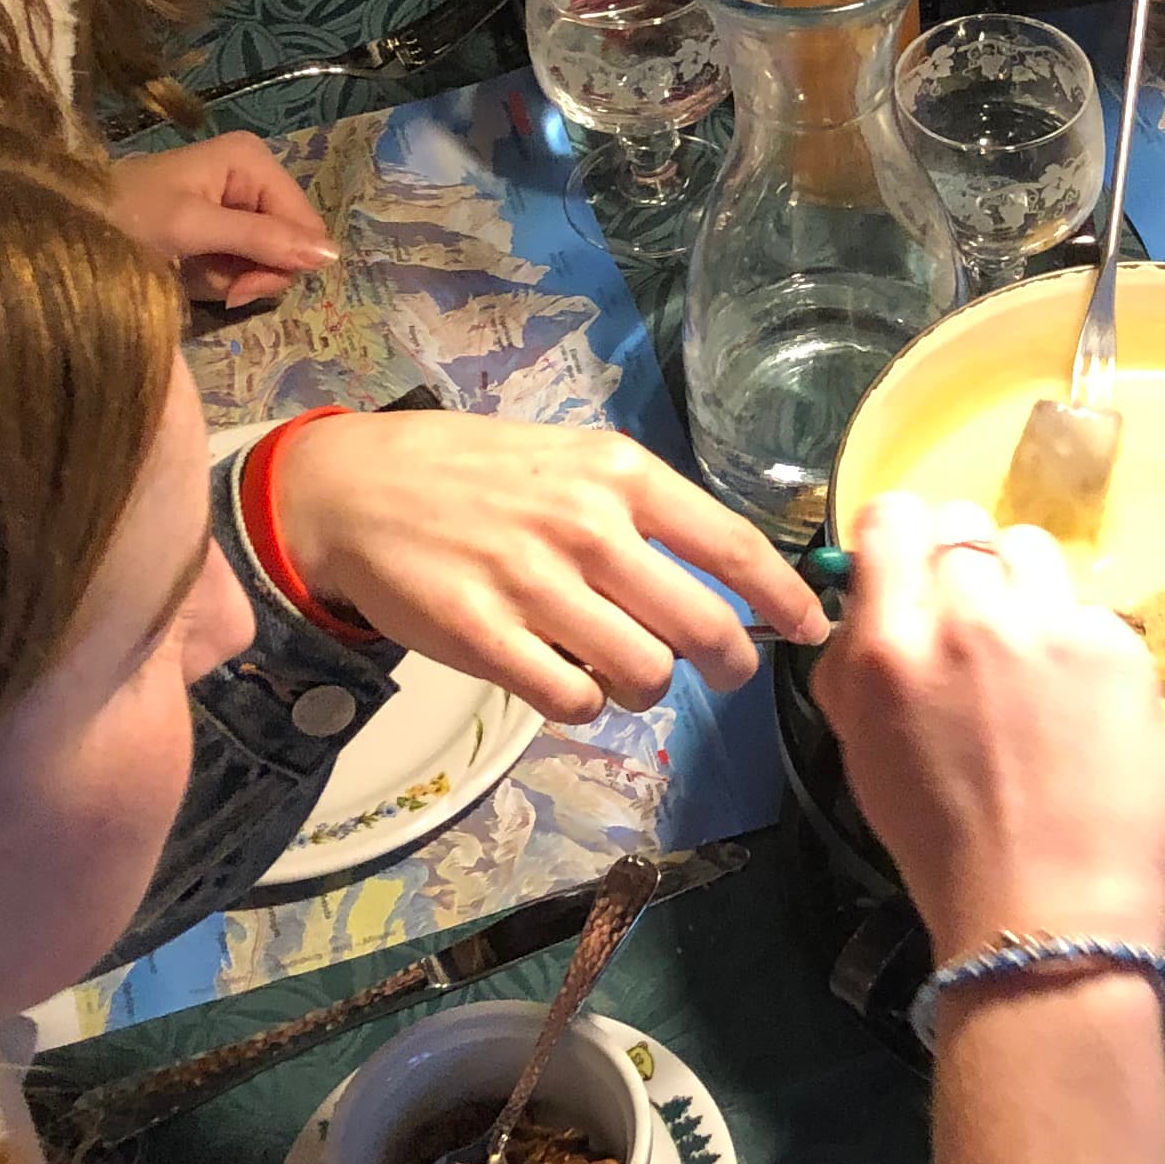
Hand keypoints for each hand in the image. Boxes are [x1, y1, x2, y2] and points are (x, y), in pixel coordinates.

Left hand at [110, 135, 335, 307]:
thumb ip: (260, 239)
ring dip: (236, 281)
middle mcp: (253, 178)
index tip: (242, 286)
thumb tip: (331, 256)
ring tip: (195, 277)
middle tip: (220, 288)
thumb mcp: (193, 227)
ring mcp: (238, 206)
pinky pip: (245, 267)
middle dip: (257, 273)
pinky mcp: (222, 231)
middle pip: (292, 243)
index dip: (284, 261)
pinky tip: (192, 275)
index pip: (305, 223)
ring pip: (270, 262)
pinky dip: (221, 281)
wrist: (71, 229)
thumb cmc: (126, 217)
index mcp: (252, 160)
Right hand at [263, 415, 827, 724]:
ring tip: (621, 669)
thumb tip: (723, 576)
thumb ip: (643, 511)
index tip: (811, 628)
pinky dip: (583, 703)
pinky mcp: (484, 637)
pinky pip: (573, 700)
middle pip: (703, 626)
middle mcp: (588, 526)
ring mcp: (535, 584)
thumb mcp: (571, 460)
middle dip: (729, 663)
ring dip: (647, 687)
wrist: (353, 488)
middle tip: (722, 672)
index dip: (785, 598)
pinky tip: (564, 679)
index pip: (733, 545)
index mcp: (621, 474)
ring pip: (645, 674)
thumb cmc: (474, 474)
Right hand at [813, 497, 1164, 962]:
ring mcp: (1050, 627)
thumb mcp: (864, 750)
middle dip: (966, 564)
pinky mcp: (1119, 647)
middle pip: (965, 524)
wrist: (1047, 913)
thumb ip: (858, 662)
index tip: (915, 570)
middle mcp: (967, 620)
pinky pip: (1091, 610)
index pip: (891, 518)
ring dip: (1027, 589)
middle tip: (980, 624)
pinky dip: (1083, 646)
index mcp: (888, 648)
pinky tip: (1083, 706)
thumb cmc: (944, 846)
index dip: (903, 539)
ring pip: (1033, 548)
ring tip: (1034, 657)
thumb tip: (870, 600)